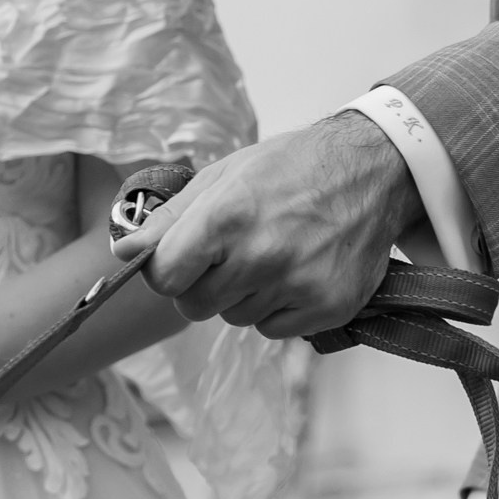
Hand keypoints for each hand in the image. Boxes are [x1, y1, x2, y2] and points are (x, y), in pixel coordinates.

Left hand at [115, 111, 420, 337]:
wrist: (373, 170)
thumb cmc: (291, 168)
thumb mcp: (224, 176)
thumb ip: (171, 218)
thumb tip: (124, 253)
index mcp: (227, 216)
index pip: (164, 278)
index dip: (166, 271)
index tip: (180, 259)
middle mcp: (262, 255)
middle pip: (195, 306)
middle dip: (203, 284)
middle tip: (232, 252)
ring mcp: (298, 286)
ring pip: (235, 318)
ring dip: (243, 295)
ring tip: (272, 253)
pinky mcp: (327, 308)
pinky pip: (273, 330)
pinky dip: (277, 308)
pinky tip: (296, 272)